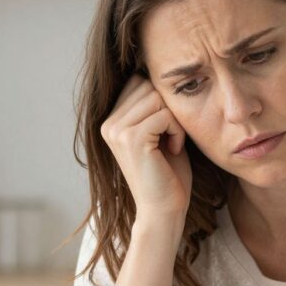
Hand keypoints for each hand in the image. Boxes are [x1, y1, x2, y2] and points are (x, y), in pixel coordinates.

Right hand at [100, 74, 192, 220]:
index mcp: (111, 121)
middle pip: (148, 85)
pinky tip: (174, 150)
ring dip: (175, 119)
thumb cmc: (168, 175)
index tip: (166, 130)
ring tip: (172, 144)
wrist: (163, 210)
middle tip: (172, 137)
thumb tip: (160, 74)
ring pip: (157, 97)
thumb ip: (153, 107)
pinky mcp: (131, 139)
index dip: (161, 100)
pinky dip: (177, 130)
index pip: (138, 82)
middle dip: (168, 108)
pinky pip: (164, 114)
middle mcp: (108, 124)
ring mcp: (117, 130)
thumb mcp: (158, 134)